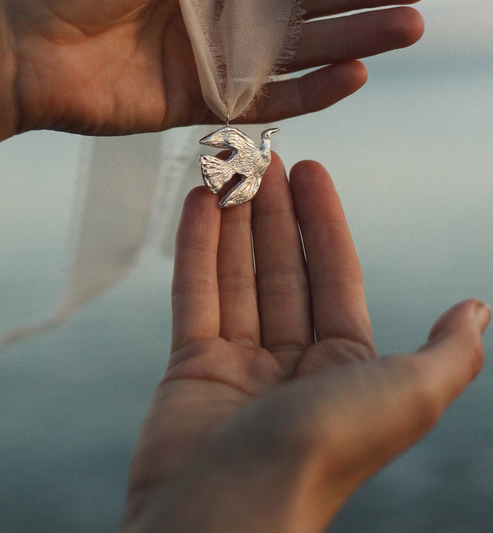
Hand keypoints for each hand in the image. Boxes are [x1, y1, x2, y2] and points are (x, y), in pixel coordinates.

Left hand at [0, 0, 423, 139]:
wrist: (21, 38)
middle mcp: (214, 10)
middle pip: (302, 4)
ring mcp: (210, 60)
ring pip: (295, 53)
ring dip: (352, 42)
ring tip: (406, 29)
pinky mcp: (200, 105)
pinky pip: (266, 102)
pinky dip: (311, 93)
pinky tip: (355, 76)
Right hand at [122, 156, 488, 531]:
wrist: (226, 514)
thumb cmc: (323, 453)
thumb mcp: (406, 395)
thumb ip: (447, 351)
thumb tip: (476, 309)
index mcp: (345, 364)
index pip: (334, 273)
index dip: (323, 220)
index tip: (310, 171)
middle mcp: (294, 361)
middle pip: (282, 267)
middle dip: (274, 211)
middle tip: (262, 157)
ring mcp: (239, 363)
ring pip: (237, 275)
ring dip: (234, 221)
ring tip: (227, 171)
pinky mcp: (190, 367)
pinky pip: (195, 295)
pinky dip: (196, 249)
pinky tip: (198, 205)